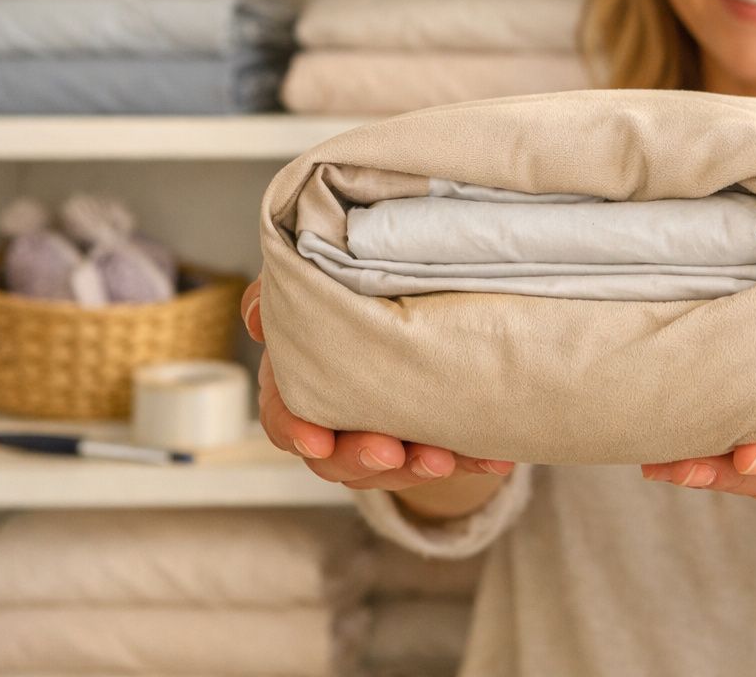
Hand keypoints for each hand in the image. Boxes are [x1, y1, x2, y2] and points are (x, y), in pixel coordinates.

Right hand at [241, 282, 513, 490]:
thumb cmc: (344, 294)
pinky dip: (471, 460)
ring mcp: (382, 436)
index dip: (297, 432)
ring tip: (445, 457)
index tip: (318, 441)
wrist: (403, 308)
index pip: (285, 419)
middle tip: (392, 451)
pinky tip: (496, 459)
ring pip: (390, 471)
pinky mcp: (428, 440)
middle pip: (335, 459)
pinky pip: (449, 458)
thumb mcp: (311, 285)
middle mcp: (336, 419)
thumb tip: (260, 315)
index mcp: (298, 384)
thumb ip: (280, 296)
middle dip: (363, 458)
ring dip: (418, 468)